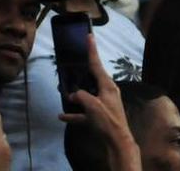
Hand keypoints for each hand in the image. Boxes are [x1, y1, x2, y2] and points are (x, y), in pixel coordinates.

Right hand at [59, 35, 140, 169]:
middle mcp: (106, 92)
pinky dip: (74, 114)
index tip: (89, 36)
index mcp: (107, 85)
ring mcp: (103, 104)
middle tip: (71, 64)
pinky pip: (84, 112)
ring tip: (63, 92)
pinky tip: (62, 116)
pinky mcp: (99, 116)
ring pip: (86, 94)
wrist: (117, 142)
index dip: (91, 49)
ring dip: (75, 95)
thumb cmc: (107, 120)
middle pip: (91, 78)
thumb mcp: (91, 105)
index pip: (97, 64)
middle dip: (80, 73)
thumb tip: (74, 94)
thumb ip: (81, 95)